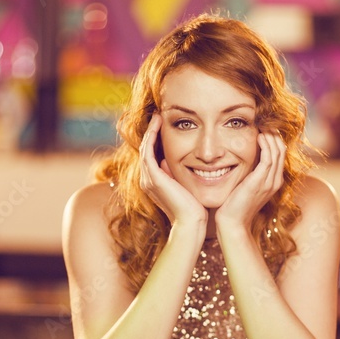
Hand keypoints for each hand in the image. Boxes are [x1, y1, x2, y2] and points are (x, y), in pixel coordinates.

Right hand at [138, 113, 206, 228]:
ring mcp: (148, 179)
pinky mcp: (153, 177)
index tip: (164, 126)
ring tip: (157, 116)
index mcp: (154, 183)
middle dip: (151, 132)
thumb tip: (177, 162)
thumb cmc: (194, 208)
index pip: (151, 156)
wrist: (191, 222)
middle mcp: (147, 181)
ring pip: (145, 147)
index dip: (156, 140)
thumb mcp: (186, 187)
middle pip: (146, 150)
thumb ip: (179, 175)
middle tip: (158, 116)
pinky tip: (158, 124)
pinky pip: (148, 150)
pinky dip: (152, 136)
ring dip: (151, 131)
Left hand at [214, 131, 285, 233]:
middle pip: (282, 150)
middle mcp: (274, 181)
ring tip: (262, 126)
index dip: (274, 139)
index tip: (263, 128)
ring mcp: (269, 182)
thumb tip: (242, 160)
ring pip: (277, 152)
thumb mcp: (244, 187)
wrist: (232, 224)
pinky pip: (268, 158)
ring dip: (270, 136)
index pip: (280, 154)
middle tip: (264, 123)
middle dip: (274, 134)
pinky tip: (258, 136)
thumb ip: (248, 174)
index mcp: (273, 182)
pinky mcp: (260, 182)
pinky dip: (265, 145)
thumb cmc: (234, 206)